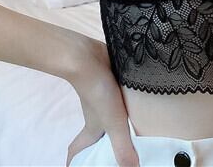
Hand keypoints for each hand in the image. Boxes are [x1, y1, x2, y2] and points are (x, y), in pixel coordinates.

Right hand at [65, 38, 138, 166]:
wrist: (89, 57)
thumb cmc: (98, 91)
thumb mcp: (114, 122)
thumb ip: (122, 146)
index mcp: (92, 130)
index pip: (77, 150)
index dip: (75, 161)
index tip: (76, 166)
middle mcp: (95, 116)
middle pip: (93, 136)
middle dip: (99, 146)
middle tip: (110, 153)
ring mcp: (103, 99)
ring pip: (106, 117)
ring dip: (114, 125)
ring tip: (130, 132)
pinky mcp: (111, 83)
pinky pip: (115, 100)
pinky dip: (122, 106)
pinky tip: (136, 104)